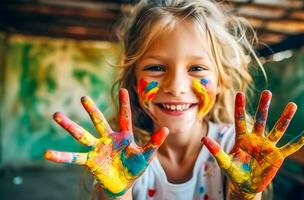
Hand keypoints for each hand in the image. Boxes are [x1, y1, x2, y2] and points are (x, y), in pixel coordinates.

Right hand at [44, 89, 168, 196]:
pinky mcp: (90, 161)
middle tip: (83, 97)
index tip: (123, 89)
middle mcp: (108, 139)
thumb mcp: (146, 156)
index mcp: (124, 136)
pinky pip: (74, 158)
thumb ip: (154, 143)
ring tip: (56, 115)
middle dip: (91, 110)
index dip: (124, 104)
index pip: (124, 117)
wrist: (123, 184)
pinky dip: (61, 156)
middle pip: (99, 121)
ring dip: (69, 126)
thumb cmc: (134, 168)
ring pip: (82, 135)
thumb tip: (166, 129)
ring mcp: (97, 149)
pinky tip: (47, 154)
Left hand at [202, 90, 303, 198]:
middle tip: (267, 92)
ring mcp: (268, 146)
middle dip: (264, 107)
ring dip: (285, 118)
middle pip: (261, 119)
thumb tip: (203, 138)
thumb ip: (215, 150)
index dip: (240, 107)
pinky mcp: (278, 155)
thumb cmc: (234, 172)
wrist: (245, 184)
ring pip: (278, 129)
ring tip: (292, 105)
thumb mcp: (224, 162)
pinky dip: (301, 139)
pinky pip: (291, 146)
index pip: (240, 120)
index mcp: (242, 138)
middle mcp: (256, 139)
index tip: (240, 93)